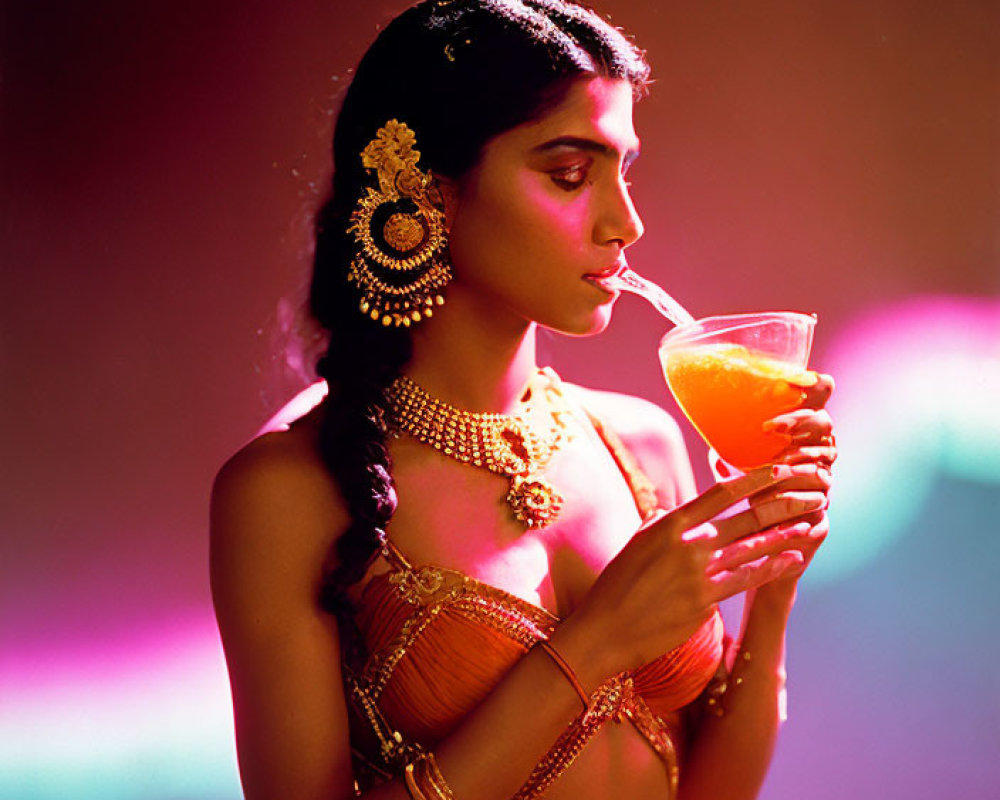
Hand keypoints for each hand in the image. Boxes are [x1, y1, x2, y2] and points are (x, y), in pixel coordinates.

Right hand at [561, 464, 828, 684]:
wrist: (605, 629)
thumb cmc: (617, 585)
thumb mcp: (637, 543)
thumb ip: (661, 522)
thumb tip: (674, 508)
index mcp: (669, 523)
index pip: (721, 493)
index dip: (754, 479)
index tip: (779, 469)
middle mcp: (687, 543)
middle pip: (745, 517)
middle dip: (783, 503)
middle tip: (812, 493)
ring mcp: (697, 572)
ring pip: (752, 547)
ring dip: (786, 534)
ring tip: (811, 522)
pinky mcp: (705, 600)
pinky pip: (746, 580)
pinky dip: (772, 568)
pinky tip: (793, 561)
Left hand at [751, 371, 835, 600]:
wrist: (754, 566)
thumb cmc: (745, 512)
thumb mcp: (734, 478)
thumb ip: (730, 456)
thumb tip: (713, 437)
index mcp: (801, 447)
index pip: (818, 409)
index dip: (818, 391)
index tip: (808, 377)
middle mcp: (818, 466)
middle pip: (826, 432)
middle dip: (802, 424)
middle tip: (772, 426)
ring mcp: (822, 496)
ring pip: (821, 469)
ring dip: (796, 464)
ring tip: (773, 463)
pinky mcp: (818, 527)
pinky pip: (813, 508)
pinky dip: (790, 503)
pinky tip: (769, 501)